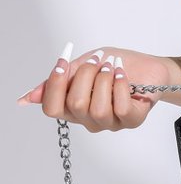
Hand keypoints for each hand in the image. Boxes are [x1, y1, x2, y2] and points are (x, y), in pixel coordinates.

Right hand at [17, 43, 175, 131]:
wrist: (149, 67)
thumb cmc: (115, 66)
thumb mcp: (81, 66)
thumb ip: (59, 80)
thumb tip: (28, 98)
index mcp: (73, 108)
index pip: (51, 109)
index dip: (54, 85)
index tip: (64, 63)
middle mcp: (90, 120)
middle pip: (74, 104)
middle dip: (85, 75)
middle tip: (97, 61)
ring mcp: (111, 123)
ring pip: (97, 108)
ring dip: (104, 80)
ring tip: (112, 67)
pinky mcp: (132, 120)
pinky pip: (120, 108)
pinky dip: (120, 86)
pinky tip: (123, 75)